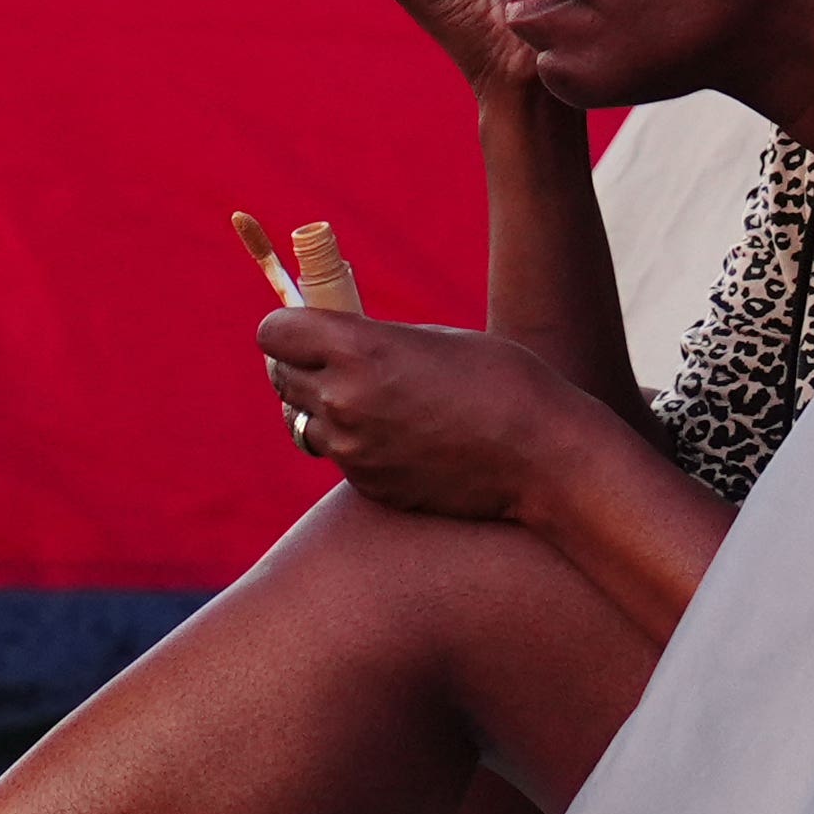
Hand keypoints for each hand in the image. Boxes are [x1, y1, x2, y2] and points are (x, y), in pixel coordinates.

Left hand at [257, 307, 584, 523]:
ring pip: (302, 421)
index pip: (273, 333)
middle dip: (300, 365)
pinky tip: (398, 436)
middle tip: (333, 361)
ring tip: (367, 399)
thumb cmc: (498, 380)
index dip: (286, 328)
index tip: (303, 328)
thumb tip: (333, 344)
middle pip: (280, 376)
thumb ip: (371, 342)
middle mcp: (343, 400)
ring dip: (321, 408)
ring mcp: (353, 450)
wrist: (540, 454)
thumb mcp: (430, 339)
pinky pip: (338, 456)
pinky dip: (353, 443)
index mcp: (357, 349)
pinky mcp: (367, 485)